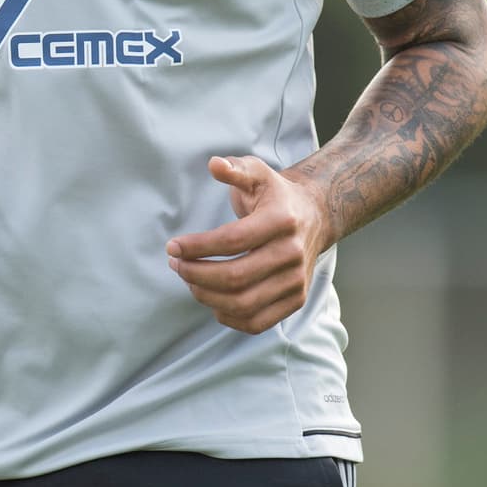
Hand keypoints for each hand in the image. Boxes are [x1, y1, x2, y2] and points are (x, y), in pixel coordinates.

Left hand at [167, 155, 327, 335]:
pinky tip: (212, 299)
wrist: (315, 216)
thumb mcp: (257, 173)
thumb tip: (214, 164)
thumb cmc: (275, 195)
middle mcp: (292, 253)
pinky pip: (257, 322)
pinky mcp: (296, 300)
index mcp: (281, 221)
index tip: (172, 246)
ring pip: (243, 304)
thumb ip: (235, 168)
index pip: (231, 241)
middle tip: (175, 264)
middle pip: (235, 277)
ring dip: (206, 296)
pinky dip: (228, 317)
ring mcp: (296, 281)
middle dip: (195, 274)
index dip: (196, 247)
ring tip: (189, 280)